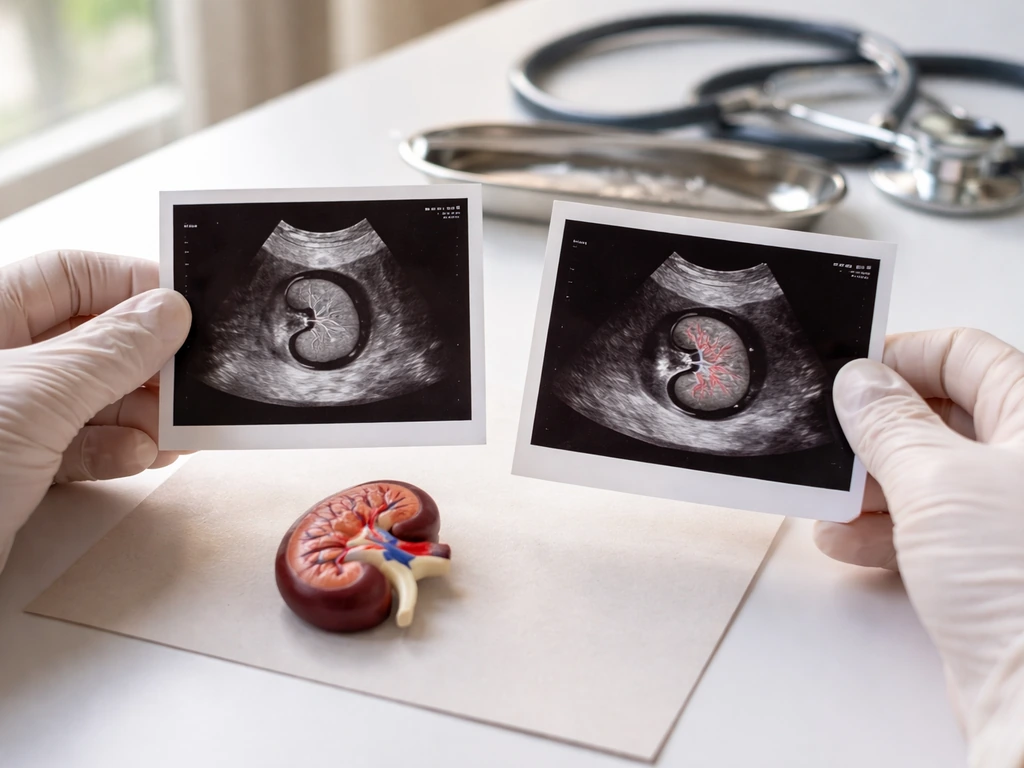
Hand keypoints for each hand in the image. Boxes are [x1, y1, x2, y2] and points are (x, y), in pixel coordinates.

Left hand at [0, 251, 190, 571]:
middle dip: (146, 361)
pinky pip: (83, 445)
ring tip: (175, 428)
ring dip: (143, 412)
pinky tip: (140, 456)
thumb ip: (108, 352)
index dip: (130, 283)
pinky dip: (119, 450)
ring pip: (95, 396)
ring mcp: (6, 418)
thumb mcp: (35, 397)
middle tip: (189, 377)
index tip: (185, 305)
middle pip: (91, 338)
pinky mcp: (16, 469)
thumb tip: (167, 313)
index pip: (68, 275)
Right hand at [814, 329, 1023, 767]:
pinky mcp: (986, 563)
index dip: (905, 356)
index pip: (968, 355)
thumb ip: (889, 424)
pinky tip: (845, 539)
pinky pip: (925, 526)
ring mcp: (1007, 514)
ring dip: (871, 484)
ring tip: (831, 497)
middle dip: (879, 429)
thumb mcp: (936, 481)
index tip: (852, 371)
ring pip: (926, 473)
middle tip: (834, 438)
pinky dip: (881, 528)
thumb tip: (859, 383)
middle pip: (942, 415)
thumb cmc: (1021, 582)